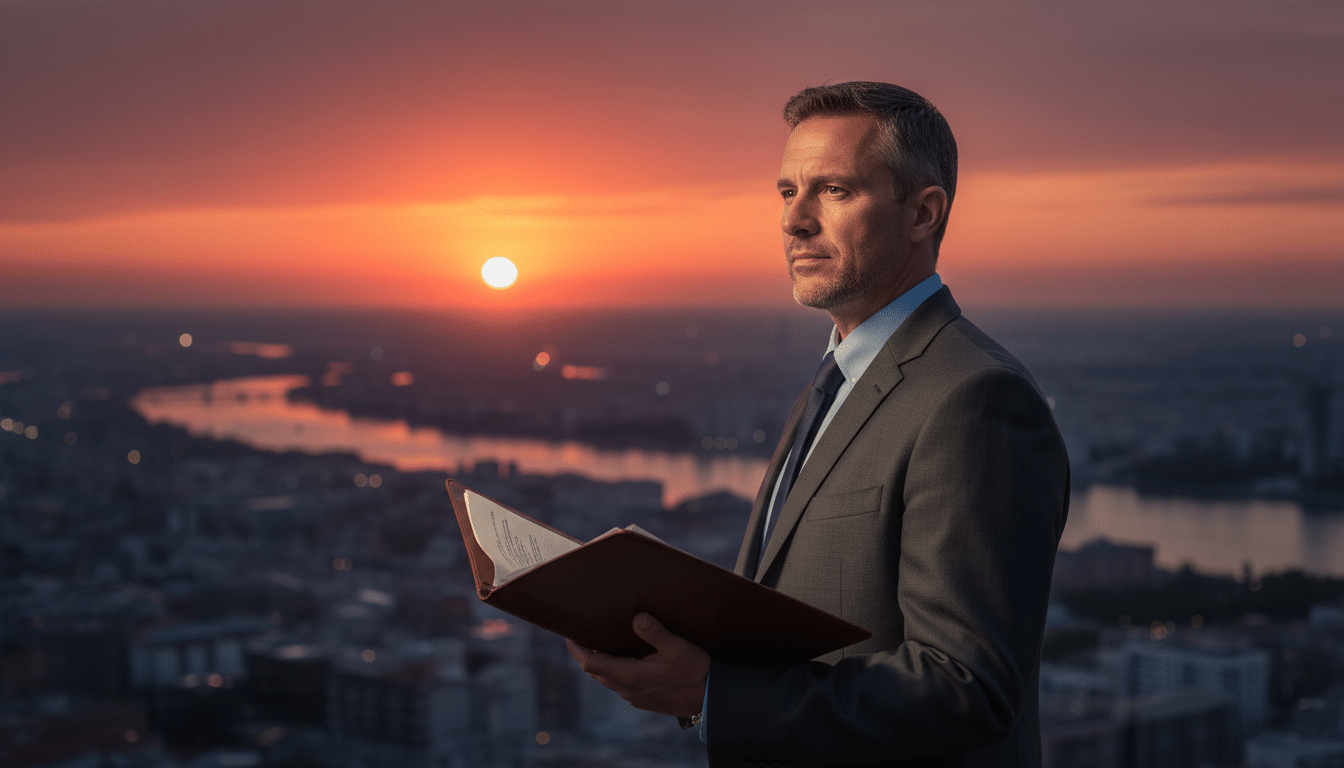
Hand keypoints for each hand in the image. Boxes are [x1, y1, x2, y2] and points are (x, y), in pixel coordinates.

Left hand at [566, 612, 709, 717]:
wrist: (711, 699)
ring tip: (598, 641)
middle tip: (580, 633)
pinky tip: (623, 657)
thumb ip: (656, 632)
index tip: (568, 633)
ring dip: (599, 662)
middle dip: (584, 653)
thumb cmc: (696, 672)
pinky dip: (613, 669)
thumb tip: (637, 617)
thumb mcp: (678, 648)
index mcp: (630, 676)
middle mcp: (627, 689)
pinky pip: (619, 683)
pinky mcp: (643, 699)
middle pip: (594, 671)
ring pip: (606, 678)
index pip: (590, 663)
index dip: (576, 648)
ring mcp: (634, 696)